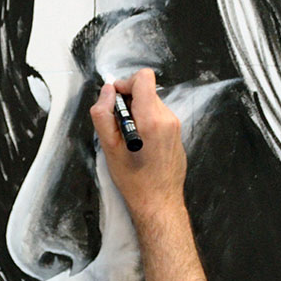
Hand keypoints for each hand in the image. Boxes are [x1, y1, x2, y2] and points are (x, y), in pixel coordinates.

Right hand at [89, 68, 186, 219]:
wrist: (158, 202)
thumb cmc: (134, 179)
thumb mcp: (109, 147)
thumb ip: (103, 114)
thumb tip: (107, 91)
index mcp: (151, 118)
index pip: (143, 78)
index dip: (125, 84)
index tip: (116, 100)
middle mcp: (167, 118)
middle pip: (146, 90)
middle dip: (129, 102)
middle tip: (119, 126)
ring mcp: (175, 125)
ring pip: (151, 103)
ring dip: (137, 113)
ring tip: (129, 138)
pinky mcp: (177, 133)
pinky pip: (159, 116)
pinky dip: (146, 122)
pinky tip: (141, 144)